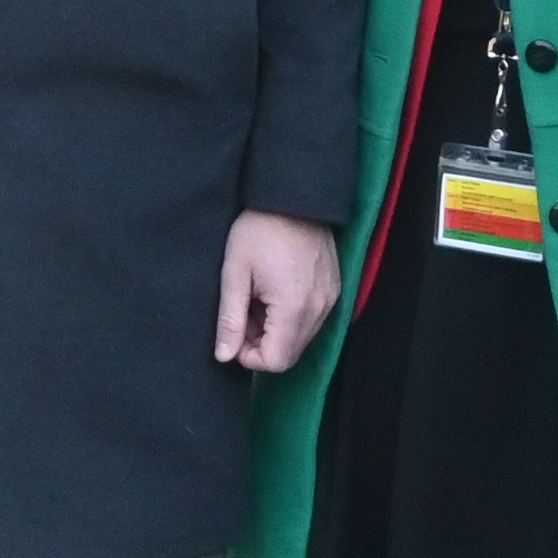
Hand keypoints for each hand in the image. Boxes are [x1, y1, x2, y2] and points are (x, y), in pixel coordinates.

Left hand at [216, 212, 340, 372]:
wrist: (293, 196)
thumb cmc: (259, 229)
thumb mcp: (235, 273)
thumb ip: (230, 319)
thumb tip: (223, 356)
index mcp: (294, 307)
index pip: (277, 361)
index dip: (250, 357)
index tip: (234, 333)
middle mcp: (320, 309)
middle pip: (290, 354)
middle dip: (261, 343)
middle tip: (242, 312)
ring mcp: (331, 299)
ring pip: (301, 338)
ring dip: (275, 330)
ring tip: (257, 297)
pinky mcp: (334, 290)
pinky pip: (312, 320)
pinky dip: (290, 316)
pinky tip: (274, 290)